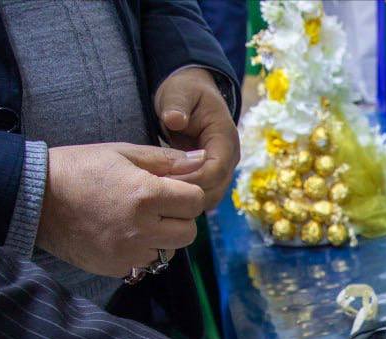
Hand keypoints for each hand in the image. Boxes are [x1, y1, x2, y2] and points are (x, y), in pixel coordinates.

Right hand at [37, 142, 206, 276]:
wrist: (34, 196)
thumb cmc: (79, 168)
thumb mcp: (121, 153)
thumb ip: (166, 159)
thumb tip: (203, 160)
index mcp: (145, 194)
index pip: (195, 202)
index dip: (187, 194)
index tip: (172, 189)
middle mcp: (141, 227)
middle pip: (189, 232)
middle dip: (179, 218)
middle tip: (158, 207)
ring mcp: (128, 251)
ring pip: (170, 251)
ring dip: (162, 237)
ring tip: (138, 220)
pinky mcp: (116, 266)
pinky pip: (146, 263)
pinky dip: (142, 251)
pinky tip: (122, 233)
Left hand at [154, 66, 239, 209]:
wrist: (192, 95)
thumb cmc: (186, 93)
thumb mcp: (179, 92)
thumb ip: (177, 105)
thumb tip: (175, 120)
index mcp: (225, 139)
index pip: (216, 170)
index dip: (192, 179)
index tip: (164, 180)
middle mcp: (229, 159)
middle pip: (215, 190)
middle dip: (187, 194)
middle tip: (156, 192)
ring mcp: (222, 170)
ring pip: (209, 198)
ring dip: (185, 200)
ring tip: (158, 194)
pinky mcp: (210, 177)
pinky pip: (201, 196)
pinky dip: (184, 198)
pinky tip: (163, 194)